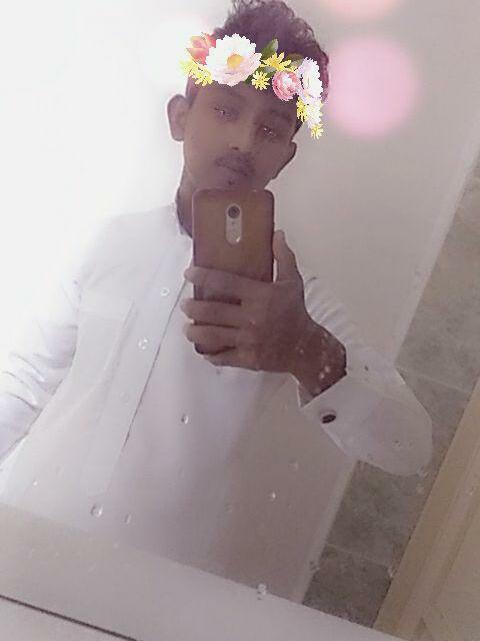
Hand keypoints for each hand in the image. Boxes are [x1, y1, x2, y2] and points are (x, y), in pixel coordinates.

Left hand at [180, 230, 311, 372]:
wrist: (306, 346)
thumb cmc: (296, 313)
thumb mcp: (292, 282)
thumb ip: (283, 257)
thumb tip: (278, 234)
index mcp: (260, 296)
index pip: (224, 282)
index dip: (202, 276)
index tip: (189, 273)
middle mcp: (252, 318)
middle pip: (212, 311)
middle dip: (193, 308)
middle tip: (186, 305)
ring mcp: (249, 340)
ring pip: (212, 335)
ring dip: (195, 332)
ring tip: (188, 328)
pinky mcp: (248, 358)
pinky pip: (223, 357)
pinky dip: (211, 355)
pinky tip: (204, 350)